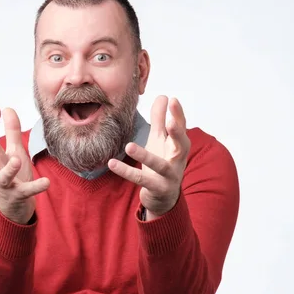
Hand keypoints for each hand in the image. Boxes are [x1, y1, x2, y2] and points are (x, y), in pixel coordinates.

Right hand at [0, 106, 49, 223]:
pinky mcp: (18, 197)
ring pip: (3, 177)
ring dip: (9, 168)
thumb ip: (10, 132)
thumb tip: (6, 108)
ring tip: (17, 159)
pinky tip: (46, 182)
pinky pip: (26, 192)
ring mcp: (5, 186)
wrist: (13, 210)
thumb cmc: (12, 177)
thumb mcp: (12, 152)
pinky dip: (36, 187)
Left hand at [108, 96, 189, 216]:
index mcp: (179, 145)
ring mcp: (169, 176)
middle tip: (170, 122)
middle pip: (181, 145)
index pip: (181, 127)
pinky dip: (126, 172)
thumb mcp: (160, 140)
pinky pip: (141, 180)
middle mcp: (178, 160)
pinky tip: (112, 163)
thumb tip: (163, 96)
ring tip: (129, 146)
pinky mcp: (157, 188)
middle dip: (177, 133)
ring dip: (145, 156)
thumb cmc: (163, 162)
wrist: (164, 197)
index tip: (173, 100)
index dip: (178, 114)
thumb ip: (160, 119)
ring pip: (159, 165)